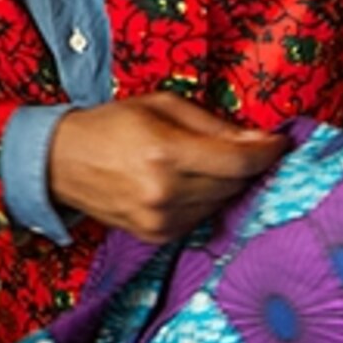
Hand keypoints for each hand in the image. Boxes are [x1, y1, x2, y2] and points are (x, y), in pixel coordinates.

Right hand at [47, 94, 285, 239]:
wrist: (60, 163)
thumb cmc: (110, 125)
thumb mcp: (160, 106)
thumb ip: (212, 125)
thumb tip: (258, 139)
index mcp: (166, 154)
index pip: (239, 162)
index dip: (268, 152)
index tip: (281, 143)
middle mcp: (165, 194)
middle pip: (234, 185)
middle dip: (246, 165)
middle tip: (245, 147)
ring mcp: (160, 221)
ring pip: (221, 204)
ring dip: (225, 184)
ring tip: (205, 163)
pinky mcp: (156, 237)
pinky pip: (201, 218)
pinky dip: (204, 200)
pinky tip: (187, 183)